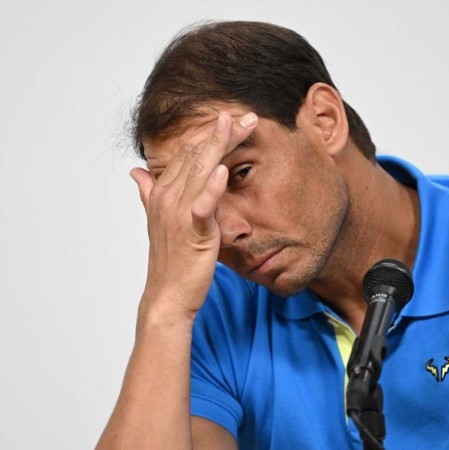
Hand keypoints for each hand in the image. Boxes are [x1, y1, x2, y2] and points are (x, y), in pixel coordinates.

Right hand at [130, 112, 257, 319]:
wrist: (167, 295)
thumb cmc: (170, 259)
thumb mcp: (159, 221)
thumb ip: (149, 193)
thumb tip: (136, 172)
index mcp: (163, 192)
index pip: (188, 153)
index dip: (210, 135)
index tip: (233, 120)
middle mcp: (168, 197)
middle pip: (197, 155)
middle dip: (222, 133)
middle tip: (248, 116)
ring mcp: (179, 213)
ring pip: (201, 171)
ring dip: (220, 146)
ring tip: (238, 125)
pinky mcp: (192, 231)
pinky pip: (202, 205)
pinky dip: (212, 187)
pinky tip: (223, 169)